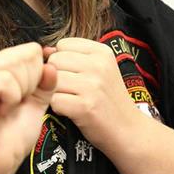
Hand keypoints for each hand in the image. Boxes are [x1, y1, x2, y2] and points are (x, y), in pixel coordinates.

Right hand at [0, 42, 56, 173]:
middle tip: (15, 104)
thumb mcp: (37, 102)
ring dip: (21, 91)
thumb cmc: (13, 133)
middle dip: (30, 83)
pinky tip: (1, 110)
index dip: (37, 74)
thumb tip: (51, 65)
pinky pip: (5, 81)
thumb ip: (46, 82)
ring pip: (16, 65)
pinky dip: (11, 98)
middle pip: (25, 55)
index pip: (30, 50)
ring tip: (7, 107)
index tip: (25, 96)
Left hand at [47, 37, 140, 153]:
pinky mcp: (85, 106)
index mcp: (101, 51)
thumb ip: (73, 55)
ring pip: (52, 80)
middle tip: (73, 89)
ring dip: (56, 92)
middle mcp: (98, 65)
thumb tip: (45, 50)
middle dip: (57, 75)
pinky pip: (54, 100)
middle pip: (55, 60)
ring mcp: (92, 85)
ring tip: (73, 99)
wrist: (128, 129)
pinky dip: (58, 108)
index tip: (75, 73)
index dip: (62, 59)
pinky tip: (72, 110)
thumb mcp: (99, 68)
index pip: (62, 44)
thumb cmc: (108, 97)